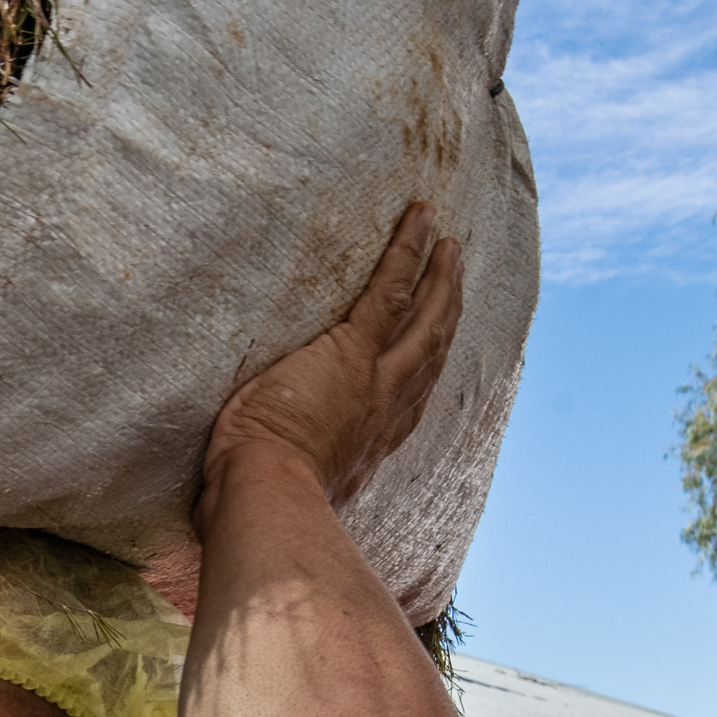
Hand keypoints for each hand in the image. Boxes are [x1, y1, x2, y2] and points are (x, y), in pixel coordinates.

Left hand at [202, 202, 463, 508]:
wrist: (266, 493)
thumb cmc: (262, 498)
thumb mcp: (293, 487)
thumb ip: (296, 473)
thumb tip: (267, 480)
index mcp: (371, 442)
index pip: (409, 397)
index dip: (426, 367)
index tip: (436, 347)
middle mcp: (386, 408)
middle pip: (430, 350)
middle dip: (445, 310)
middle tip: (454, 274)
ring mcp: (375, 377)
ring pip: (422, 317)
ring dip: (439, 278)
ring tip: (449, 246)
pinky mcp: (352, 350)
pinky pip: (389, 289)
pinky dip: (407, 249)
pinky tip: (419, 218)